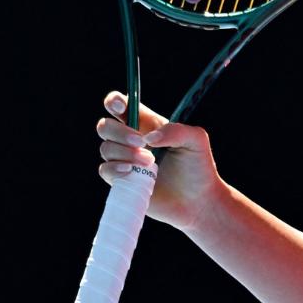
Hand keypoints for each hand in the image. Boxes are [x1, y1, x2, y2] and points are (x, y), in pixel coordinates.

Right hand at [96, 91, 222, 232]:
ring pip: (106, 148)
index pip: (122, 106)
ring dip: (125, 152)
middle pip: (105, 126)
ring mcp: (125, 160)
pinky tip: (130, 171)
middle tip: (142, 142)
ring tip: (150, 163)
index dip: (115, 102)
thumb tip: (149, 138)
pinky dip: (115, 168)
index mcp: (148, 124)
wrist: (198, 200)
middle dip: (120, 131)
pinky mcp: (122, 180)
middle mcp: (132, 140)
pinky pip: (105, 169)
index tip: (121, 107)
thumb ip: (176, 131)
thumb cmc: (198, 167)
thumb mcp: (196, 140)